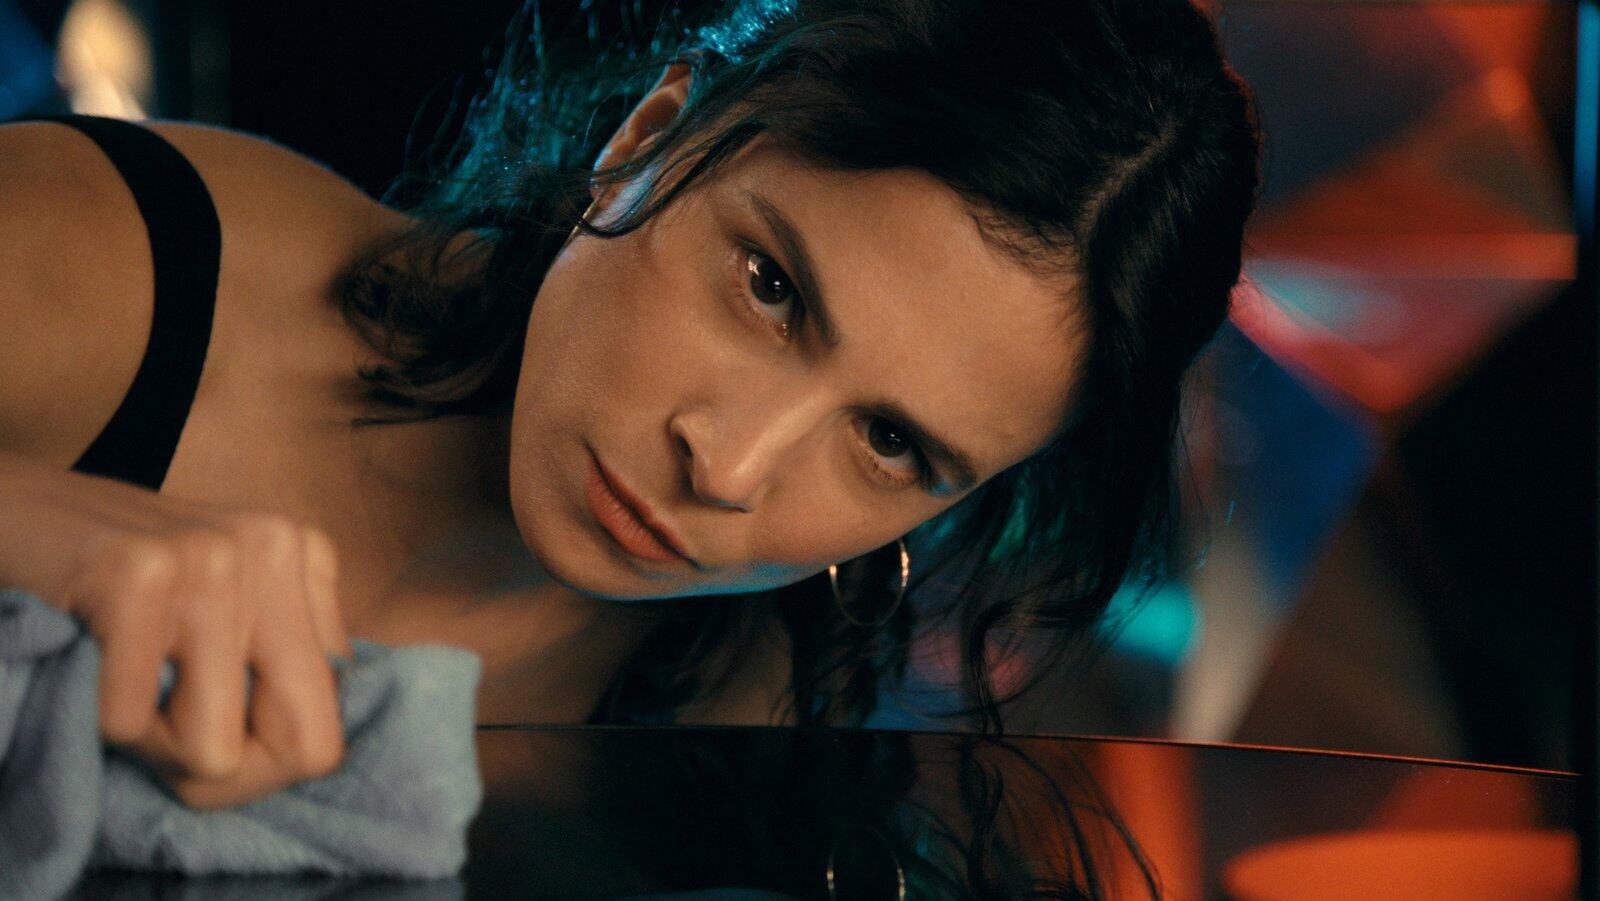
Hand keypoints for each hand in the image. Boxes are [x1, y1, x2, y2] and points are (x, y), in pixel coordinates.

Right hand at [0, 464, 352, 809]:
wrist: (11, 507)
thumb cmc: (120, 582)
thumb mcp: (224, 608)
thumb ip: (275, 669)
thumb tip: (309, 757)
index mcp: (304, 557)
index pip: (331, 725)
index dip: (265, 761)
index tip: (210, 733)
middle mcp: (274, 547)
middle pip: (306, 746)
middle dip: (228, 777)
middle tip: (167, 740)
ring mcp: (211, 556)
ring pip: (215, 749)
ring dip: (152, 746)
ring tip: (122, 688)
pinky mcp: (136, 572)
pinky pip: (130, 722)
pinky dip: (98, 720)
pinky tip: (88, 664)